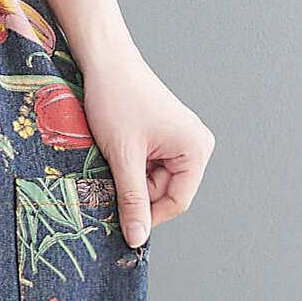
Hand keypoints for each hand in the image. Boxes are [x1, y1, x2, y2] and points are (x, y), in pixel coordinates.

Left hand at [78, 41, 215, 248]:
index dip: (148, 216)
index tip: (119, 222)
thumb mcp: (123, 157)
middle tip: (107, 186)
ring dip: (130, 180)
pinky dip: (130, 167)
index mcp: (196, 149)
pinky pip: (150, 166)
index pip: (177, 202)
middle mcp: (196, 145)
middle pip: (166, 193)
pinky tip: (115, 154)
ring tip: (110, 162)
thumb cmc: (116, 100)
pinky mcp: (165, 136)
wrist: (105, 62)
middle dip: (136, 194)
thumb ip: (132, 200)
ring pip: (154, 182)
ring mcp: (181, 140)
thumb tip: (136, 239)